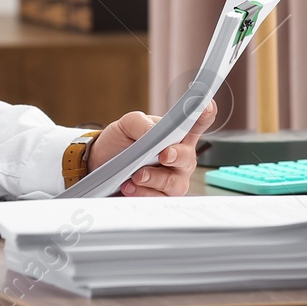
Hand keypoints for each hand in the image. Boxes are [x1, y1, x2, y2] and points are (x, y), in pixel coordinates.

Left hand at [86, 100, 217, 197]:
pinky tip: (129, 187)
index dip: (205, 115)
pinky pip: (159, 198)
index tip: (206, 106)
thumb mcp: (127, 124)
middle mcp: (181, 157)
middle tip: (164, 155)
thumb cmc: (120, 141)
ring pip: (173, 183)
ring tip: (135, 175)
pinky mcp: (161, 197)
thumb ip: (141, 123)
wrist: (100, 164)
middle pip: (188, 157)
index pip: (196, 123)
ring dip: (154, 179)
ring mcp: (173, 179)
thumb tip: (153, 133)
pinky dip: (143, 193)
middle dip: (176, 156)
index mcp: (177, 134)